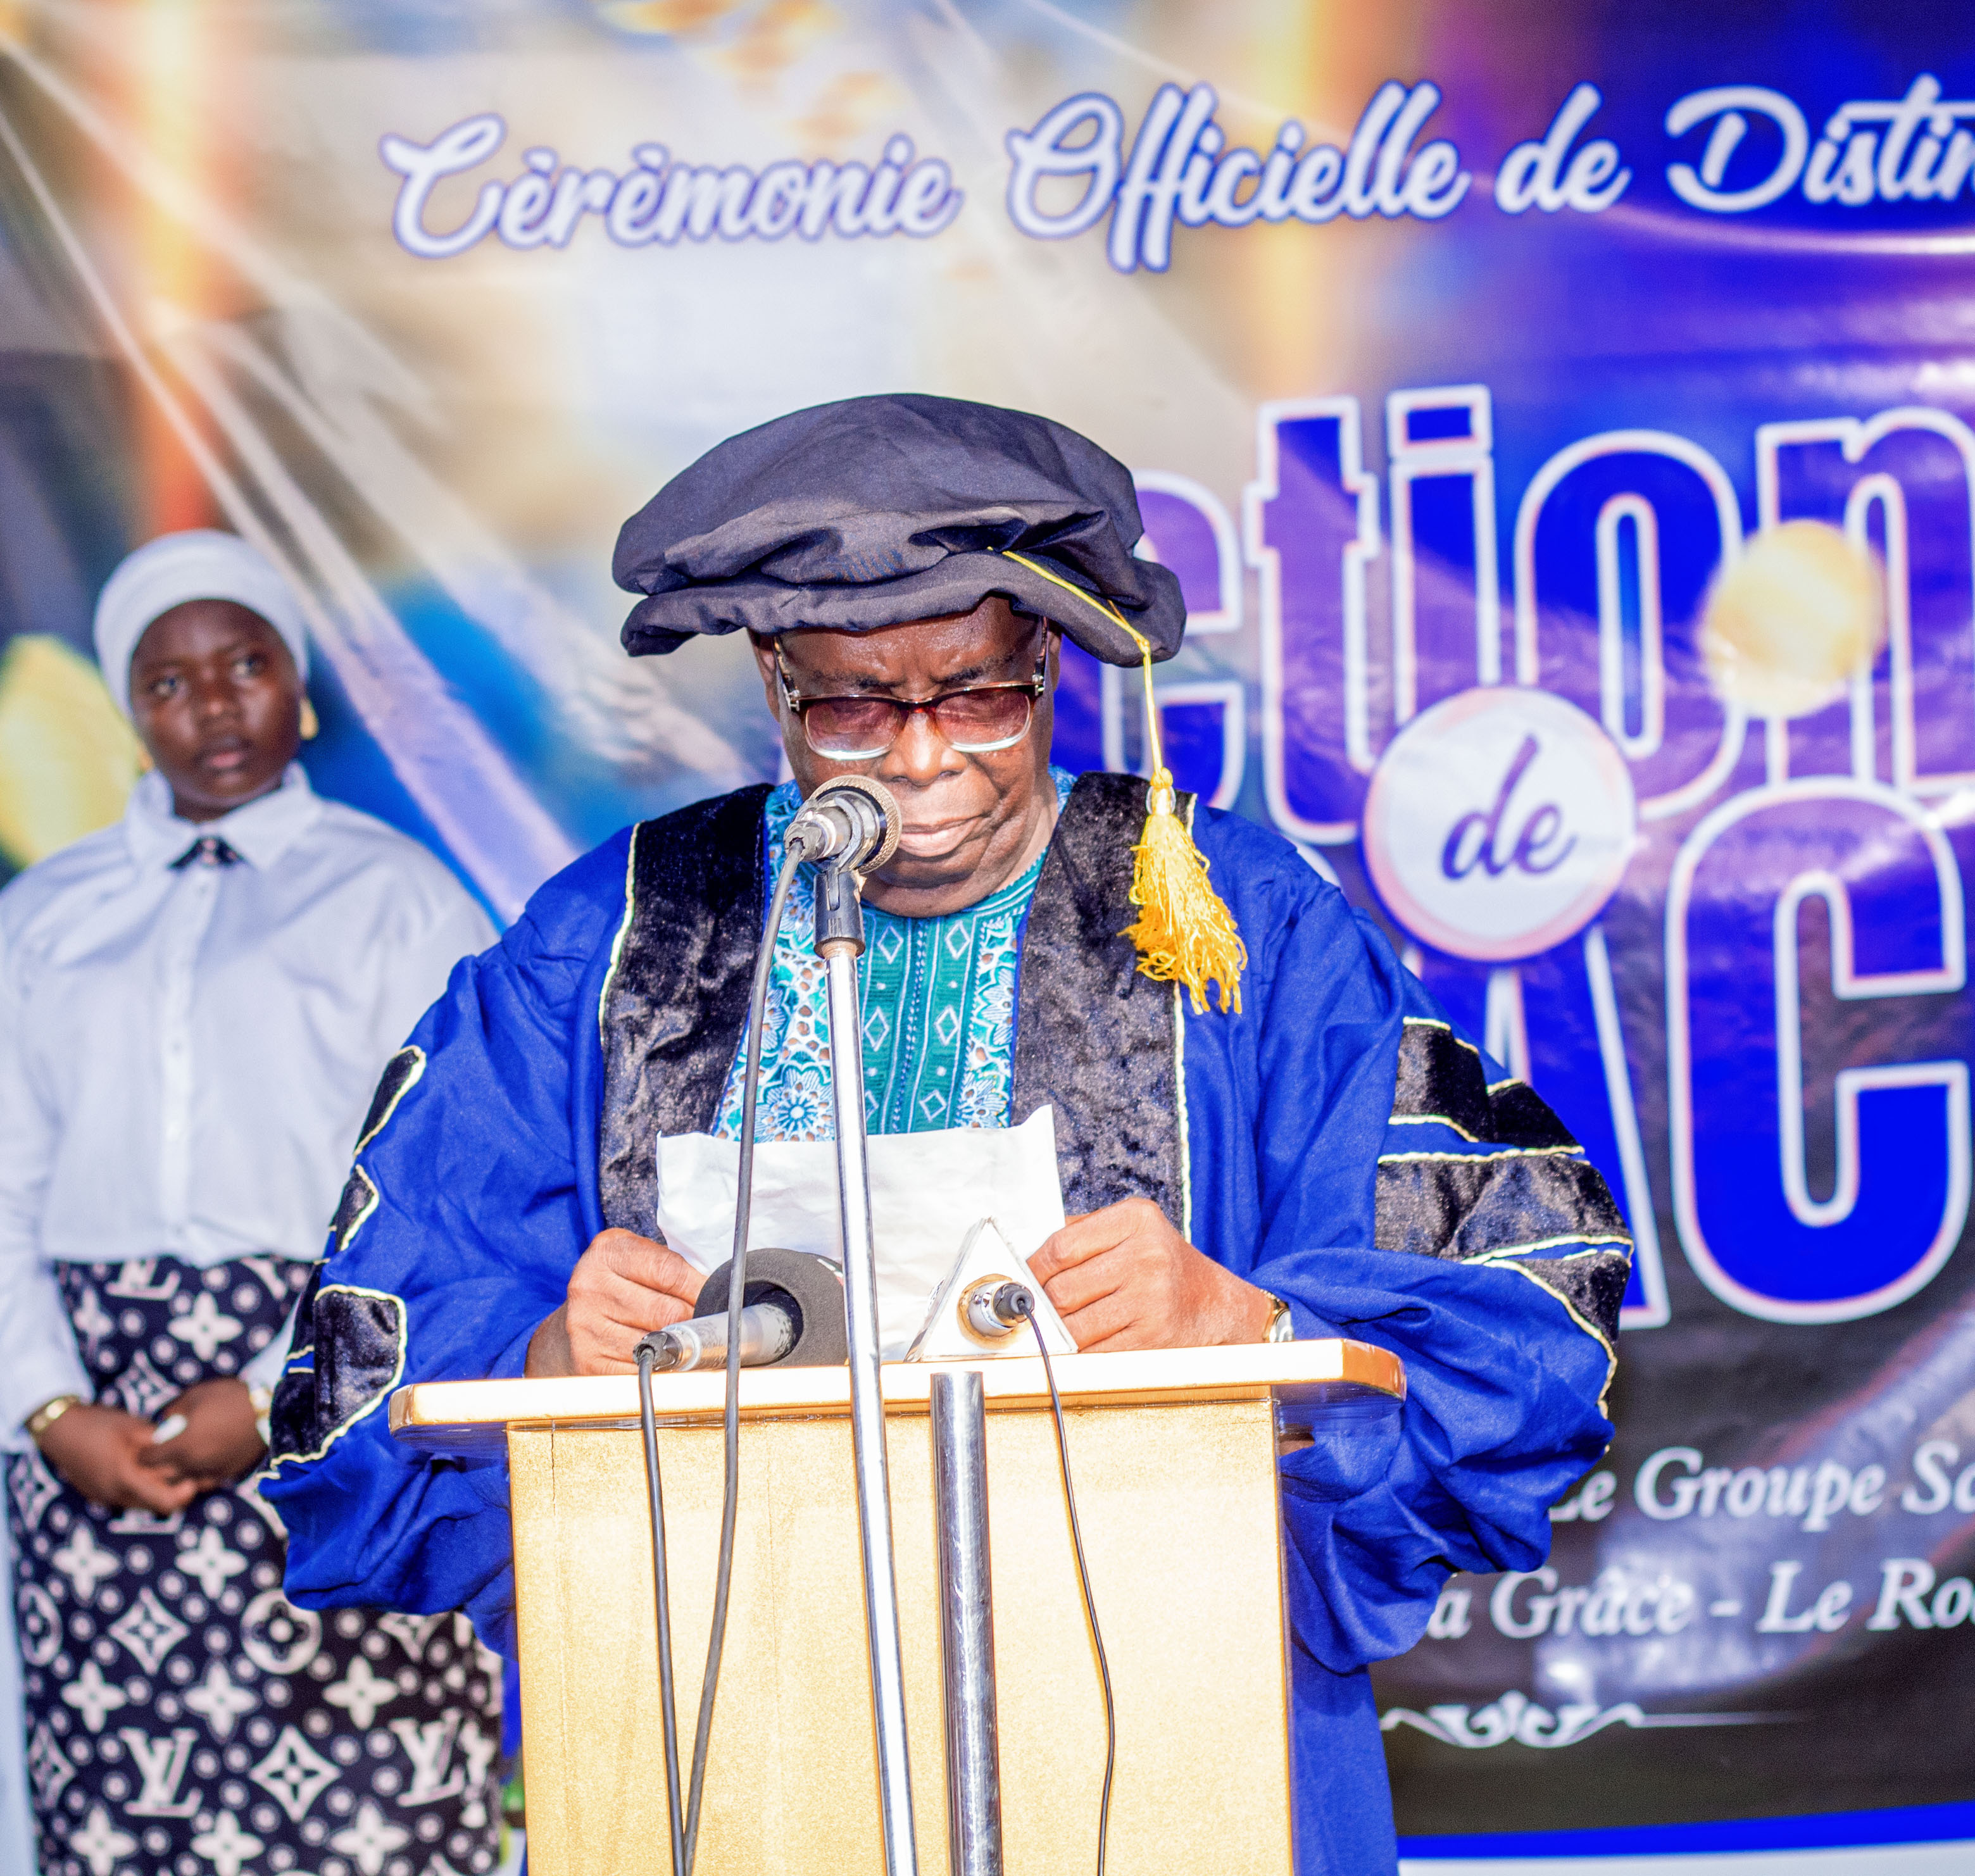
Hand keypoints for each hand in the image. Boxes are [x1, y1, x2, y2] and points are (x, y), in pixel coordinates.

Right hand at [36, 1404, 198, 1514]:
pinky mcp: (99, 1495)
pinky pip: (128, 1498)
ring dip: (157, 1490)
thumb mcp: (133, 1426)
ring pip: (142, 1503)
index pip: (165, 1503)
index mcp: (125, 1479)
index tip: (194, 1477)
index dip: (184, 1494)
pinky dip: (141, 1488)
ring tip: (167, 1468)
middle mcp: (115, 1495)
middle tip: (188, 1472)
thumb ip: (159, 1439)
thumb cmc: (97, 1425)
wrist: (59, 1431)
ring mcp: (105, 1497)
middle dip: (174, 1492)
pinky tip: (146, 1469)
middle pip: (156, 1505)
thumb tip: (185, 1441)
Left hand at [138, 1378, 264, 1492]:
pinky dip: (199, 1474)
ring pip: (183, 1482)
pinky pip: (204, 1481)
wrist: (268, 1409)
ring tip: (182, 1459)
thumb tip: (165, 1422)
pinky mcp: (227, 1474)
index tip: (147, 1446)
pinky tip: (203, 1461)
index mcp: (181, 1445)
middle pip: (162, 1476)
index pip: (148, 1459)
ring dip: (178, 1473)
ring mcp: (210, 1471)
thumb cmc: (230, 1398)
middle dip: (158, 1466)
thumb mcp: (196, 1395)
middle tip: (162, 1454)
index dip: (144, 1453)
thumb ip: (174, 1411)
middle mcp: (192, 1463)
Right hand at [527, 1229, 704, 1376]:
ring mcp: (585, 1326)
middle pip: (665, 1311)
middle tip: (707, 1323)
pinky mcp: (587, 1361)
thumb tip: (718, 1288)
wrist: (570, 1326)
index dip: (700, 1287)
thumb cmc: (616, 1288)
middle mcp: (590, 1286)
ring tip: (686, 1341)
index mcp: (607, 1252)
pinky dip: (660, 1368)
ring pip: (656, 1342)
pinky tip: (665, 1359)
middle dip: (694, 1319)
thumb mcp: (635, 1259)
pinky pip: (640, 1369)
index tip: (718, 1297)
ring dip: (679, 1346)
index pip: (668, 1271)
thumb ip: (669, 1264)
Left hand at [1027, 1198, 1274, 1352]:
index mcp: (1136, 1219)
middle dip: (1044, 1306)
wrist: (1216, 1304)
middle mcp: (1146, 1255)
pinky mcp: (1153, 1337)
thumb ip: (1083, 1233)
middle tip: (1038, 1310)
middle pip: (1063, 1289)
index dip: (1033, 1269)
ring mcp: (1151, 1298)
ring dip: (1059, 1333)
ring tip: (1060, 1328)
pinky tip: (1082, 1345)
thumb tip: (1026, 1259)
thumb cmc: (1163, 1265)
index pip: (1061, 1247)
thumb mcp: (1132, 1230)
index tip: (1023, 1281)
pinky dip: (1080, 1353)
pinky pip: (1095, 1351)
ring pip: (1075, 1325)